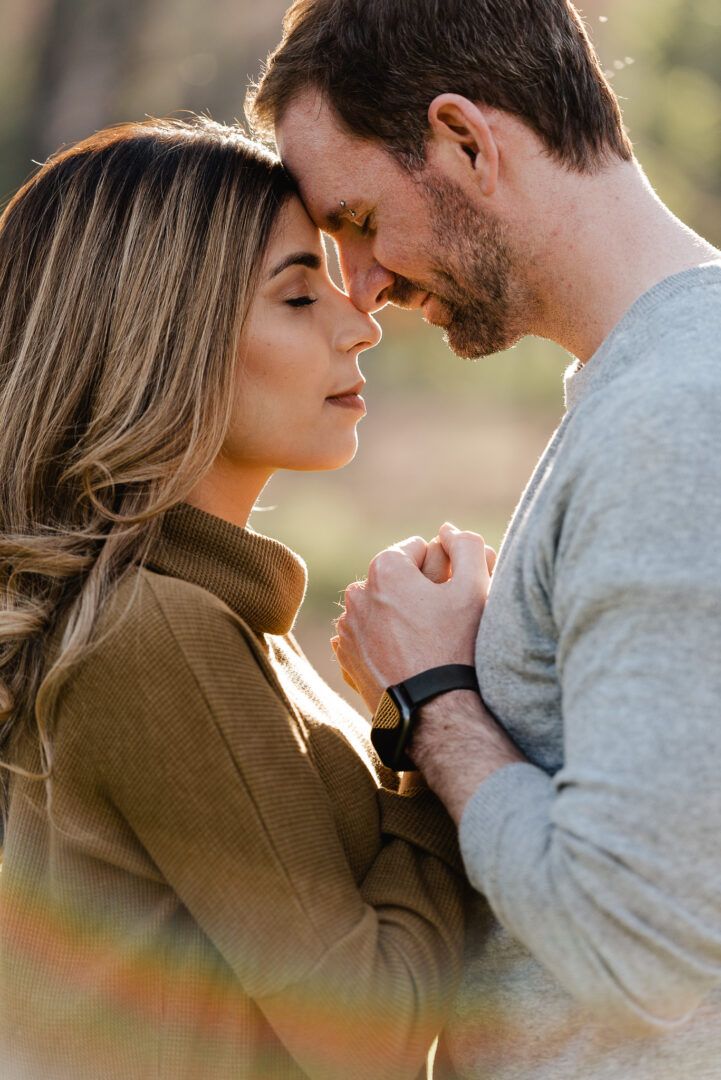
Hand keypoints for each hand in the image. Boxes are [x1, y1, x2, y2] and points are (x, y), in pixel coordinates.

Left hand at [331, 523, 491, 712]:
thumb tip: (448, 530)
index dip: (443, 570)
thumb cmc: (455, 645)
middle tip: (441, 621)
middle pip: (397, 579)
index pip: (420, 550)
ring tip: (425, 642)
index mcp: (384, 568)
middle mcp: (357, 593)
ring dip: (399, 615)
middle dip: (417, 591)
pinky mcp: (346, 656)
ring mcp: (347, 627)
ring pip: (381, 607)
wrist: (432, 710)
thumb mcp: (474, 588)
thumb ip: (467, 546)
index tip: (452, 597)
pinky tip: (407, 657)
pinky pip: (369, 635)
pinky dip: (384, 640)